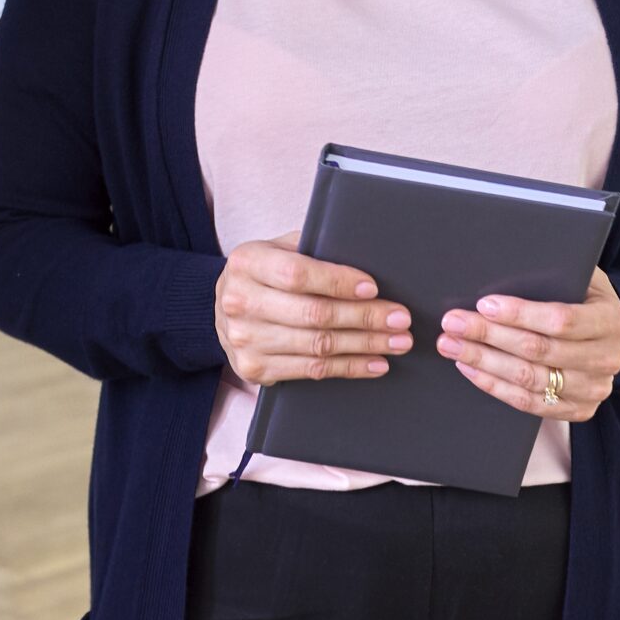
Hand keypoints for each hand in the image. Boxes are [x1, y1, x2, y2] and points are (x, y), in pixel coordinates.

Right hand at [214, 231, 411, 385]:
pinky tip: (375, 362)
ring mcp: (245, 340)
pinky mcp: (254, 369)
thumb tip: (364, 254)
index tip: (373, 288)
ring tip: (397, 341)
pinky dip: (349, 367)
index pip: (297, 274)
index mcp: (246, 263)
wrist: (220, 310)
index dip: (338, 282)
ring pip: (318, 345)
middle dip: (365, 317)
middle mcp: (240, 302)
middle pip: (314, 314)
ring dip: (365, 345)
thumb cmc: (262, 274)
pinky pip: (312, 370)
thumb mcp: (276, 249)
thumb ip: (310, 249)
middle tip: (400, 319)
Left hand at [435, 267, 619, 421]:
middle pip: (540, 351)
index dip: (520, 314)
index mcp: (613, 320)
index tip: (484, 304)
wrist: (606, 332)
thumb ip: (551, 275)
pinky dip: (494, 385)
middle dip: (489, 335)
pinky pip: (530, 404)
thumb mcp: (578, 276)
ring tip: (451, 345)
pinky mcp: (578, 409)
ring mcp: (595, 389)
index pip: (561, 320)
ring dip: (484, 361)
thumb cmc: (582, 294)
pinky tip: (470, 368)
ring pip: (530, 379)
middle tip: (453, 323)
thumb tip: (498, 272)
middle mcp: (609, 358)